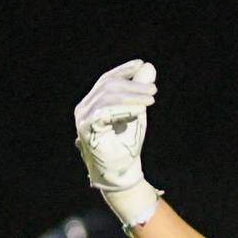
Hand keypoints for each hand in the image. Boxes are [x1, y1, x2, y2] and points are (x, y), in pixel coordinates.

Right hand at [74, 59, 160, 225]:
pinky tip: (140, 110)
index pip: (107, 80)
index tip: (141, 64)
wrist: (121, 172)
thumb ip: (140, 91)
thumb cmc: (127, 144)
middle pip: (108, 86)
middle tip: (154, 90)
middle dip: (133, 85)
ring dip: (132, 96)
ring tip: (151, 99)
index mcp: (93, 102)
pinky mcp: (86, 130)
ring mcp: (83, 118)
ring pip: (107, 97)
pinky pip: (105, 113)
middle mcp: (84, 108)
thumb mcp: (137, 113)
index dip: (124, 70)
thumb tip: (149, 67)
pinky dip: (124, 109)